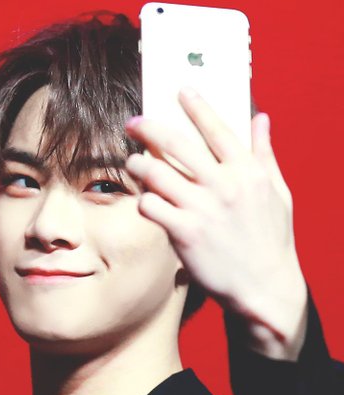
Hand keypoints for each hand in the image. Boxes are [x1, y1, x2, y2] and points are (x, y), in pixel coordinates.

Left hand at [125, 88, 307, 359]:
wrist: (264, 287)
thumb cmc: (271, 241)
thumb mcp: (277, 193)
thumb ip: (264, 154)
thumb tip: (260, 119)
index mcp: (247, 171)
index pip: (217, 128)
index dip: (196, 106)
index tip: (180, 90)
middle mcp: (224, 185)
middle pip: (176, 144)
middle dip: (148, 128)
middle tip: (133, 124)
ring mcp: (203, 209)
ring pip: (156, 173)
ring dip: (138, 164)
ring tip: (132, 164)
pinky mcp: (185, 233)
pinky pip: (151, 206)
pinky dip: (143, 201)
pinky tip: (145, 202)